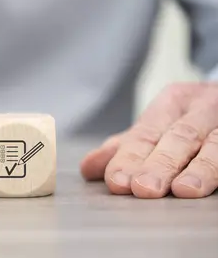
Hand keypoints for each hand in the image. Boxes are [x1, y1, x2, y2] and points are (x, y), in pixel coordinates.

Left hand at [80, 82, 217, 197]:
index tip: (117, 182)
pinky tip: (213, 188)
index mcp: (172, 103)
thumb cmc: (191, 117)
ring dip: (200, 170)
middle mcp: (202, 108)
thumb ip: (126, 147)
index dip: (131, 158)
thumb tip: (88, 168)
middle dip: (160, 164)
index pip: (146, 133)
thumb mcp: (157, 126)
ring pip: (215, 145)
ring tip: (183, 190)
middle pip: (179, 137)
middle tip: (143, 188)